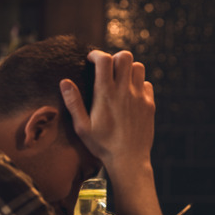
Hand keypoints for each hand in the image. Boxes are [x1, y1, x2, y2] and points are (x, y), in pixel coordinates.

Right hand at [59, 50, 154, 169]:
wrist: (129, 160)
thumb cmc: (102, 145)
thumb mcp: (82, 126)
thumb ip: (73, 102)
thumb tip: (64, 82)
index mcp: (106, 94)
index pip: (104, 60)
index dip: (96, 54)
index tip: (91, 60)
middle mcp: (125, 91)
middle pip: (125, 56)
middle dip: (114, 57)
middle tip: (107, 69)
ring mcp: (140, 97)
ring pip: (138, 67)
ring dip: (128, 69)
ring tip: (119, 80)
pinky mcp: (149, 104)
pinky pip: (147, 84)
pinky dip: (138, 84)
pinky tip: (130, 95)